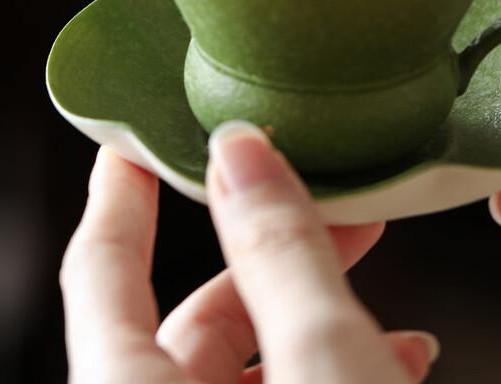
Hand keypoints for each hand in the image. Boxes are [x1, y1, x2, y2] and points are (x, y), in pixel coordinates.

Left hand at [60, 124, 438, 382]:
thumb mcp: (321, 365)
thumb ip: (280, 256)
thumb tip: (241, 153)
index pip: (100, 270)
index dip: (119, 194)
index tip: (135, 138)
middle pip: (196, 314)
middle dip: (272, 249)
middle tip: (331, 201)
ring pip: (249, 357)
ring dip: (317, 307)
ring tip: (378, 271)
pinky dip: (335, 365)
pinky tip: (400, 354)